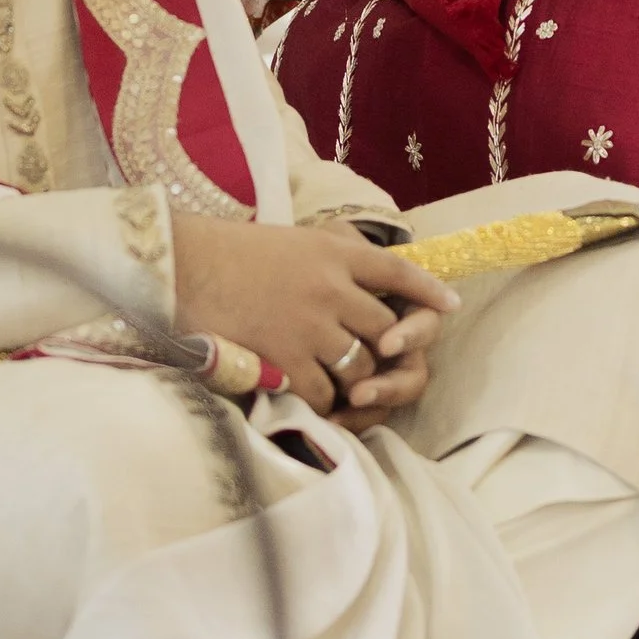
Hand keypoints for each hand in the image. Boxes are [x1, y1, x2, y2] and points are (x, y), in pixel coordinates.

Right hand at [168, 214, 455, 417]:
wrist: (186, 268)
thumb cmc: (235, 253)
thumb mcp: (295, 239)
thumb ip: (335, 253)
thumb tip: (368, 267)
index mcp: (335, 252)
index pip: (398, 271)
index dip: (428, 291)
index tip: (451, 305)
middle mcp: (332, 287)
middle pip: (385, 327)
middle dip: (386, 347)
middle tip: (378, 359)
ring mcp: (311, 325)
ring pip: (361, 363)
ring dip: (356, 377)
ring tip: (342, 381)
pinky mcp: (286, 358)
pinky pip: (324, 391)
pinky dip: (323, 399)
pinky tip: (311, 396)